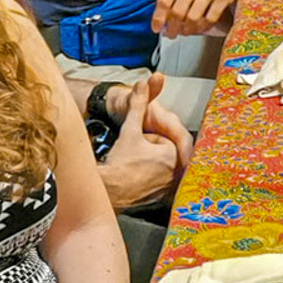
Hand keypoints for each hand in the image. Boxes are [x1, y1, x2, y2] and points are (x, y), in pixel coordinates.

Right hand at [96, 74, 185, 209]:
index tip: (138, 143)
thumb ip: (138, 104)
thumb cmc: (118, 164)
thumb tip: (143, 83)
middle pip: (168, 152)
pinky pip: (162, 182)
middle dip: (153, 149)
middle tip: (135, 155)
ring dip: (153, 162)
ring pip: (165, 166)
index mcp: (174, 156)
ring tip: (134, 166)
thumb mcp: (130, 130)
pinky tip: (137, 178)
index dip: (151, 137)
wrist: (107, 192)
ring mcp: (169, 188)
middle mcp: (176, 174)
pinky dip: (153, 178)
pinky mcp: (162, 198)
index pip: (167, 138)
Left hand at [156, 0, 253, 33]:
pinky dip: (203, 27)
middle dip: (173, 27)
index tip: (157, 28)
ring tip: (186, 31)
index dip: (158, 18)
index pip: (164, 0)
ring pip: (192, 17)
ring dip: (187, 29)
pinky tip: (200, 27)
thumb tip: (162, 18)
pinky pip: (210, 18)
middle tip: (172, 33)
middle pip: (177, 12)